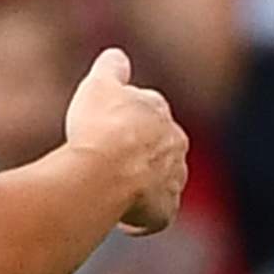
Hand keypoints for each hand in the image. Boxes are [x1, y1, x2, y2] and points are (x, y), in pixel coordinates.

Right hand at [63, 45, 186, 230]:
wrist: (105, 172)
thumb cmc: (99, 127)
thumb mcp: (98, 86)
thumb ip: (110, 69)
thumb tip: (116, 55)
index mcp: (160, 113)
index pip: (149, 111)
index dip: (126, 120)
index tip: (110, 128)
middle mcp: (175, 145)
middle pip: (158, 149)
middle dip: (140, 155)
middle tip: (109, 162)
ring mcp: (173, 180)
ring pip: (160, 183)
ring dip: (142, 187)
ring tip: (114, 192)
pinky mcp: (165, 212)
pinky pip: (154, 216)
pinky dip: (140, 218)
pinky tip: (119, 219)